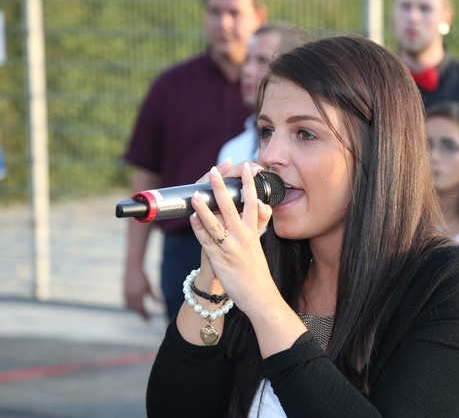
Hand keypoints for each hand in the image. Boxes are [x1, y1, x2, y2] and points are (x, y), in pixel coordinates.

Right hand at [124, 267, 157, 320]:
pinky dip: (131, 306)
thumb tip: (159, 305)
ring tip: (142, 313)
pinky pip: (126, 303)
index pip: (142, 309)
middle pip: (136, 309)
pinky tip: (135, 307)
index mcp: (138, 296)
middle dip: (141, 315)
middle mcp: (131, 297)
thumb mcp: (150, 287)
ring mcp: (126, 295)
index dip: (145, 316)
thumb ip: (154, 296)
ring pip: (130, 307)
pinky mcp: (123, 292)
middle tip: (147, 319)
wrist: (133, 268)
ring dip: (135, 311)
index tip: (149, 321)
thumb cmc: (143, 277)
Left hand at [189, 162, 276, 314]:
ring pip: (216, 223)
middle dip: (222, 187)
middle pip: (231, 207)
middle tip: (215, 170)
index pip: (251, 201)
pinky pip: (207, 242)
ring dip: (205, 208)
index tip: (246, 166)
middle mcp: (242, 237)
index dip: (248, 183)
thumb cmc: (257, 270)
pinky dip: (199, 229)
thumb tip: (262, 204)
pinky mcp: (220, 260)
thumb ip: (259, 222)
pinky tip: (192, 219)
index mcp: (252, 231)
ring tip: (197, 194)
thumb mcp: (260, 243)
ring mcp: (230, 248)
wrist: (260, 295)